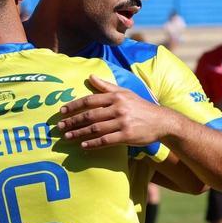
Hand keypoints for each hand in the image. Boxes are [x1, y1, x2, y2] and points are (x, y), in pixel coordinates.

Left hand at [57, 75, 173, 148]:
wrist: (161, 121)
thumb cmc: (140, 106)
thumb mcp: (125, 93)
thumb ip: (106, 86)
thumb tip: (90, 76)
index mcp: (116, 96)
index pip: (90, 100)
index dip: (74, 106)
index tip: (62, 111)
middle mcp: (118, 108)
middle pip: (90, 115)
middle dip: (72, 121)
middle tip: (59, 127)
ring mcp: (123, 122)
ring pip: (95, 129)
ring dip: (79, 133)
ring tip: (67, 137)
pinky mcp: (127, 136)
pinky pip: (106, 141)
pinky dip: (93, 144)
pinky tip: (83, 146)